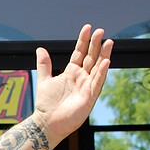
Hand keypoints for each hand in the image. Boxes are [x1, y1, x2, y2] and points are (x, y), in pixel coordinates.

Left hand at [32, 24, 112, 141]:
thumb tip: (40, 48)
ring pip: (98, 68)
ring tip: (108, 42)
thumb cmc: (47, 104)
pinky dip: (101, 72)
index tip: (88, 28)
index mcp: (72, 72)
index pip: (80, 53)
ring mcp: (87, 86)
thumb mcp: (44, 80)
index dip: (84, 41)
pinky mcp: (90, 96)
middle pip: (91, 57)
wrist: (47, 122)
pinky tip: (106, 61)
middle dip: (96, 45)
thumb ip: (44, 65)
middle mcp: (82, 77)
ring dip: (103, 55)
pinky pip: (97, 82)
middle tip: (100, 31)